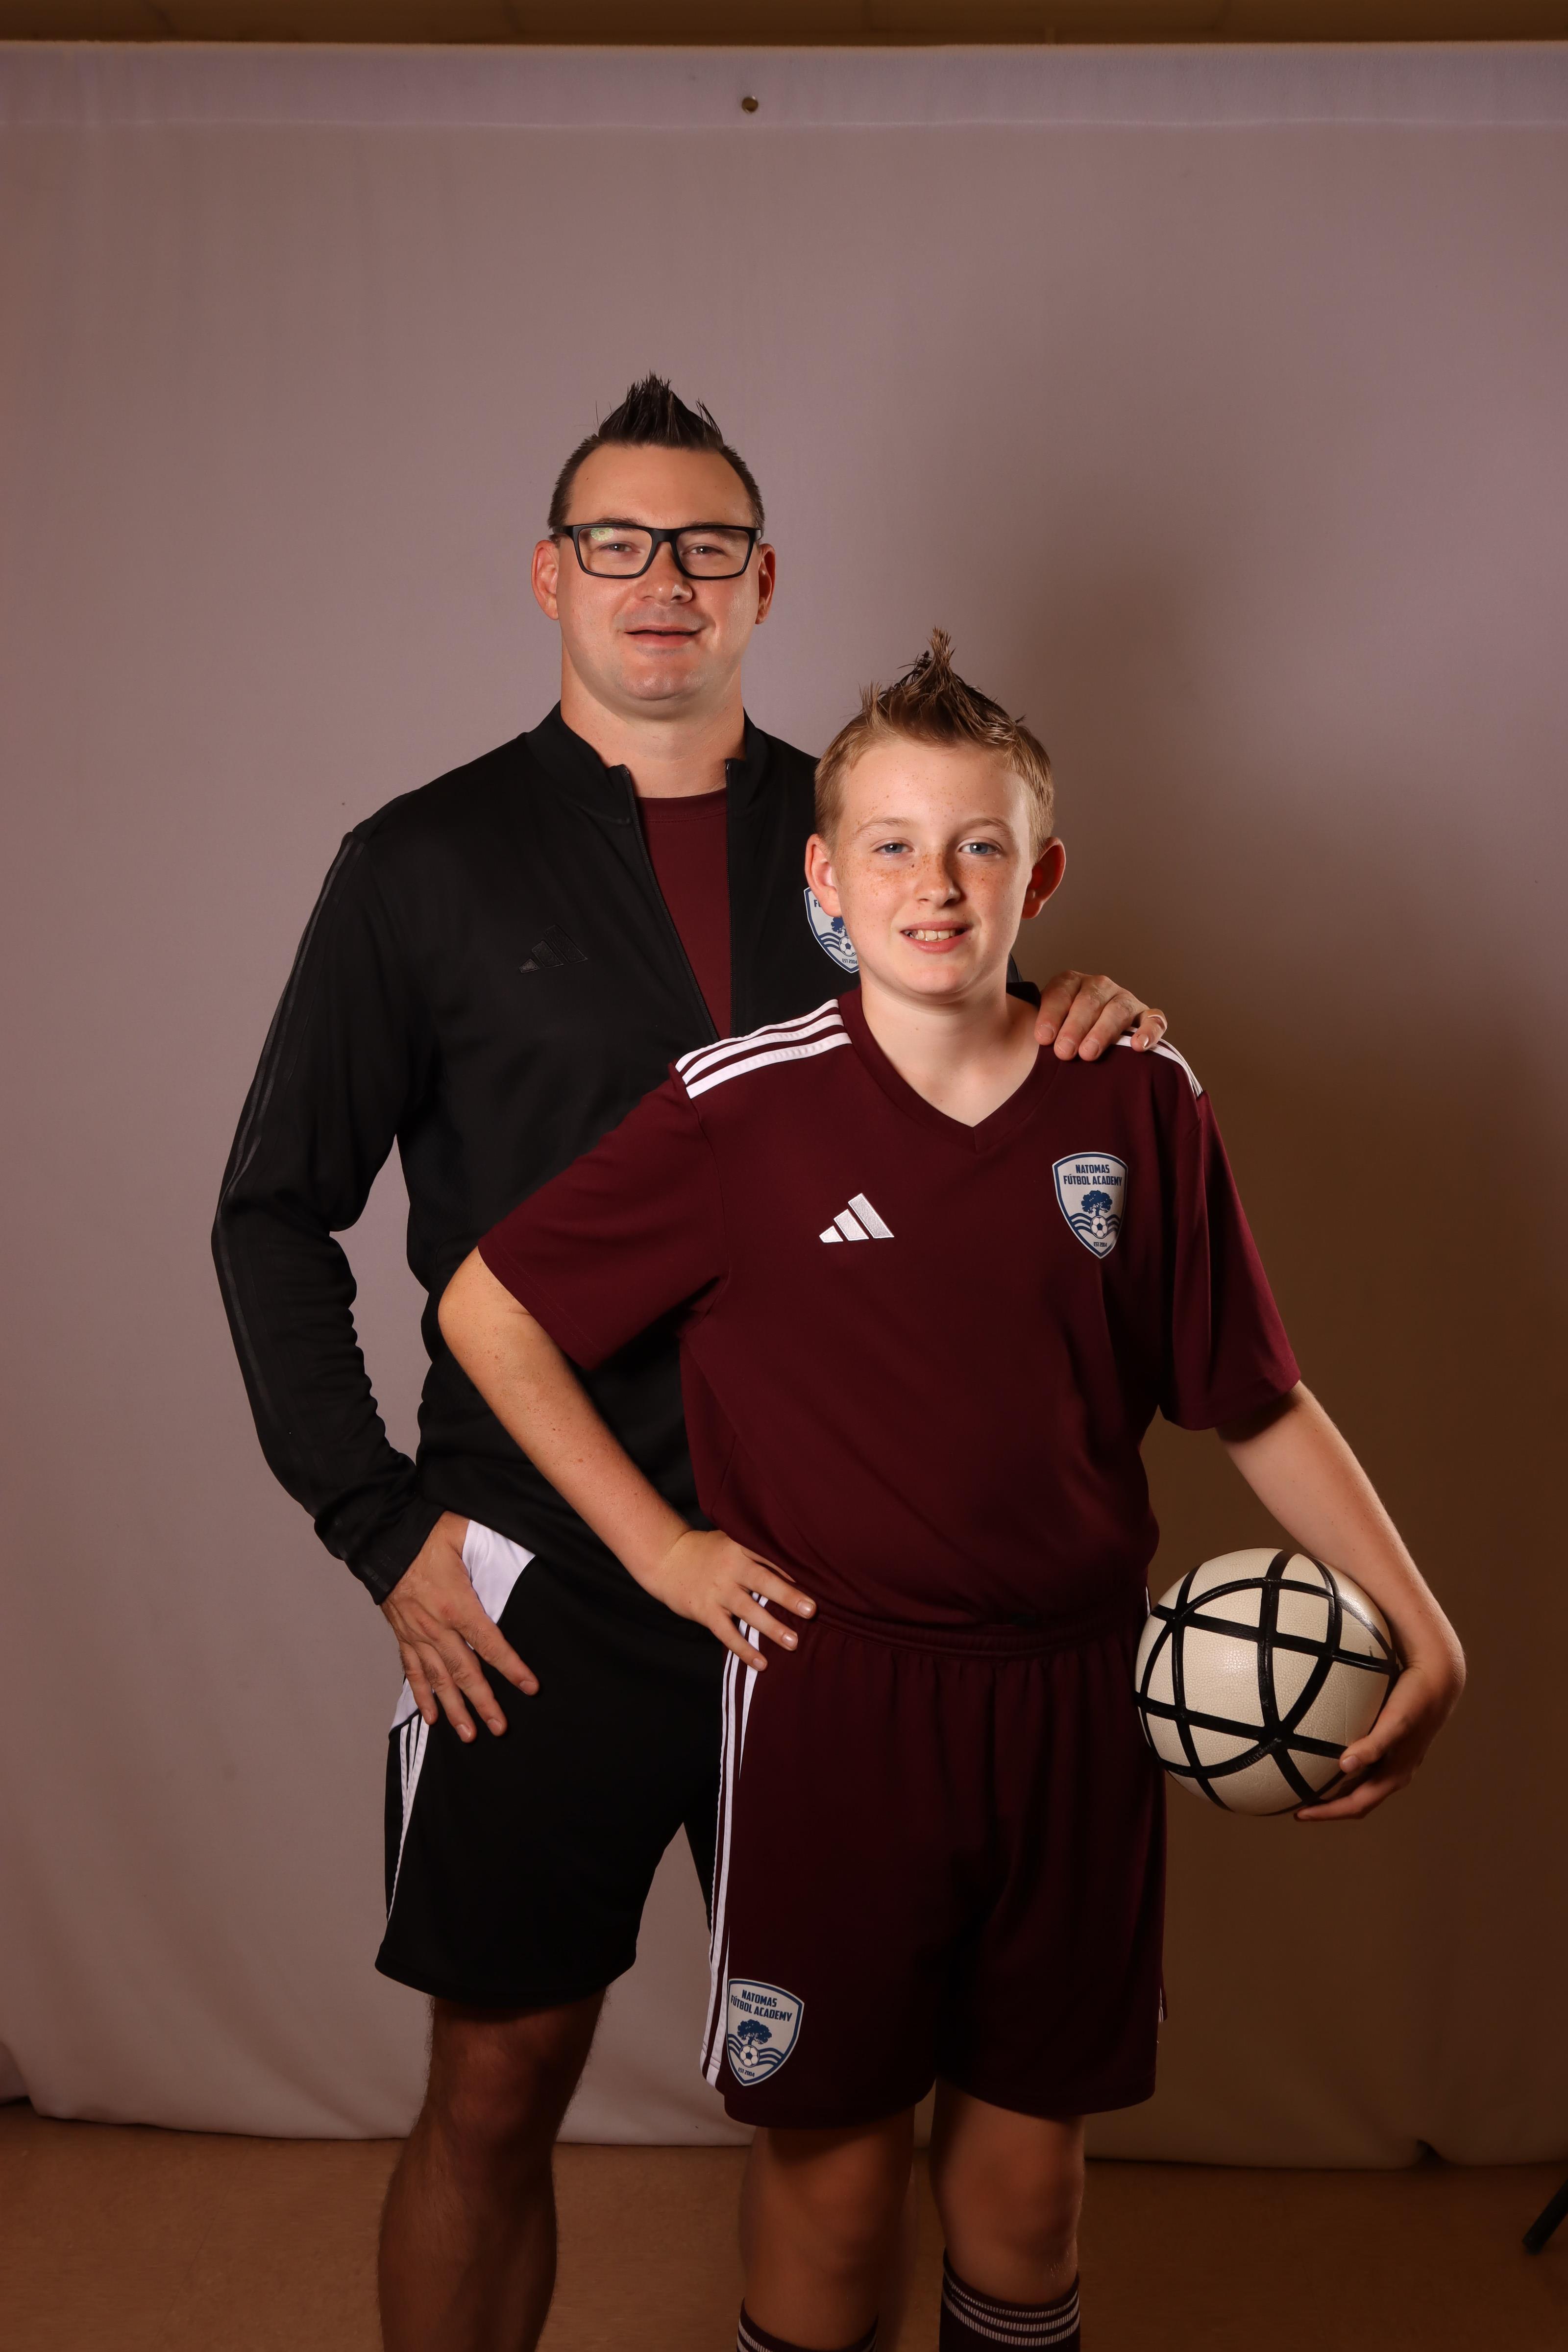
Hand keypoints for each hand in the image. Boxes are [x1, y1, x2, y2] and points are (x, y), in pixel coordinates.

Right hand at [381, 1511, 538, 1741]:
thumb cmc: (426, 1533)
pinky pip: (412, 1672)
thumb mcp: (464, 1533)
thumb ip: (491, 1547)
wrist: (383, 1538)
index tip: (529, 1687)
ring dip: (454, 1708)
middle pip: (465, 1672)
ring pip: (438, 1680)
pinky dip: (422, 1696)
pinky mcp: (402, 1635)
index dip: (511, 1668)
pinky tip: (431, 1717)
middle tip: (499, 1728)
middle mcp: (436, 1627)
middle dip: (483, 1702)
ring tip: (468, 1734)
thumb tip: (520, 1548)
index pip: (490, 1643)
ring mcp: (417, 1634)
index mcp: (456, 1604)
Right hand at [640, 1528, 814, 1668]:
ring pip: (748, 1610)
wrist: (667, 1558)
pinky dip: (744, 1649)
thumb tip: (799, 1562)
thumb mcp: (732, 1541)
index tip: (818, 1577)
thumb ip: (758, 1549)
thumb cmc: (709, 1551)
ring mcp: (717, 1590)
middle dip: (788, 1596)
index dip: (793, 1566)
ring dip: (771, 1627)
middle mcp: (730, 1568)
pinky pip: (727, 1633)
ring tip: (794, 1642)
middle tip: (812, 1610)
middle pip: (763, 1581)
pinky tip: (762, 1663)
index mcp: (740, 1547)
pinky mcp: (705, 1611)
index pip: (770, 1555)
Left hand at [1034, 971, 1165, 1062]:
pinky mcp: (1147, 1017)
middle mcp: (1099, 986)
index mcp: (1071, 983)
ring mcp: (1125, 1000)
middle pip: (1090, 1000)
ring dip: (1103, 1031)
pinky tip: (1139, 1047)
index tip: (1043, 1038)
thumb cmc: (1061, 1036)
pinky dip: (1149, 1032)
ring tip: (1089, 1054)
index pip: (1061, 991)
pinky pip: (1154, 1020)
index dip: (1052, 1013)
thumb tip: (1029, 1042)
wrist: (1088, 1040)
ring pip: (1118, 1009)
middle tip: (1064, 1052)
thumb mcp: (1046, 1027)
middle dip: (1075, 1026)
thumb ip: (1038, 1028)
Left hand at [1295, 1638, 1465, 1820]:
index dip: (1328, 1812)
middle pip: (1357, 1801)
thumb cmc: (1415, 1701)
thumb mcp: (1395, 1723)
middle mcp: (1395, 1773)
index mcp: (1395, 1775)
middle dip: (1328, 1808)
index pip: (1356, 1805)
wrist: (1438, 1683)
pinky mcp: (1391, 1748)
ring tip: (1309, 1787)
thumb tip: (1343, 1765)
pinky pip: (1363, 1769)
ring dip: (1336, 1792)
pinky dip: (1343, 1773)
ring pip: (1360, 1787)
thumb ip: (1373, 1745)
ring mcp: (1394, 1762)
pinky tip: (1327, 1758)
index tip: (1299, 1814)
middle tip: (1298, 1807)